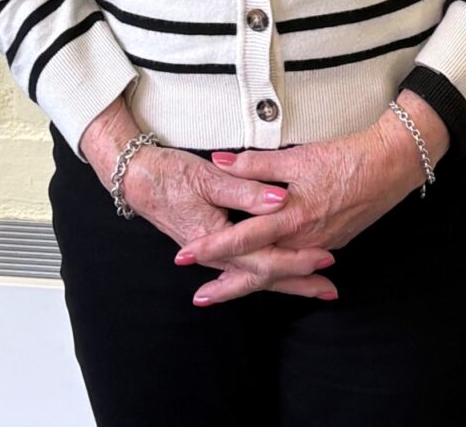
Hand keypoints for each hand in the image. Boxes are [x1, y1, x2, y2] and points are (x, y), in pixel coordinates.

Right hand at [79, 98, 337, 304]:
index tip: (326, 258)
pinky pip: (243, 267)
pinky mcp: (210, 245)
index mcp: (217, 239)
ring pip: (255, 274)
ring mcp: (212, 253)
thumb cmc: (169, 174)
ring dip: (285, 281)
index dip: (297, 260)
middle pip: (264, 276)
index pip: (265, 259)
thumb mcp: (208, 176)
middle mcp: (216, 254)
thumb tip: (280, 199)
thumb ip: (245, 188)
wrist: (135, 179)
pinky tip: (275, 278)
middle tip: (330, 290)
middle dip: (298, 283)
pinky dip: (264, 273)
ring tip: (314, 288)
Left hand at [172, 96, 449, 307]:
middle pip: (259, 272)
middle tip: (199, 297)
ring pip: (278, 272)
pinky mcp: (332, 242)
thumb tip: (219, 161)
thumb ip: (255, 164)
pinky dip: (279, 274)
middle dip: (227, 285)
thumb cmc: (343, 157)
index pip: (242, 239)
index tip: (185, 257)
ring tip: (224, 290)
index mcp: (290, 218)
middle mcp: (303, 240)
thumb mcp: (297, 157)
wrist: (390, 166)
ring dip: (250, 282)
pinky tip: (268, 275)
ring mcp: (319, 245)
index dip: (212, 248)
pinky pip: (297, 265)